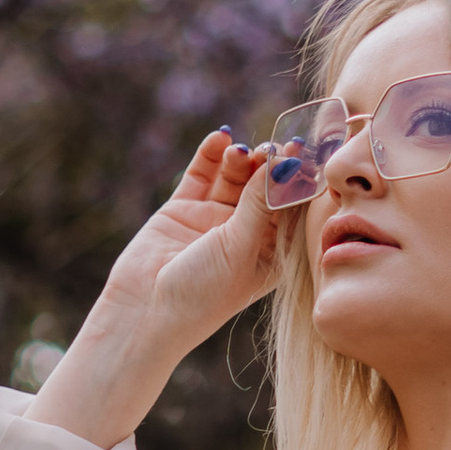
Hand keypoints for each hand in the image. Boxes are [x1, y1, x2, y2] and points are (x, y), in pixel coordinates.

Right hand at [29, 128, 286, 449]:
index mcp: (270, 253)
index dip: (297, 182)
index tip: (304, 154)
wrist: (145, 311)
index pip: (291, 209)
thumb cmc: (203, 293)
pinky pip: (202, 174)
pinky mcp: (184, 209)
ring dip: (241, 160)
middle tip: (273, 146)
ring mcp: (214, 220)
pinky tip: (220, 138)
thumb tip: (281, 164)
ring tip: (242, 150)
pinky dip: (211, 155)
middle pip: (263, 188)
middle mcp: (245, 234)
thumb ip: (259, 204)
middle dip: (269, 166)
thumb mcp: (239, 247)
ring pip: (234, 178)